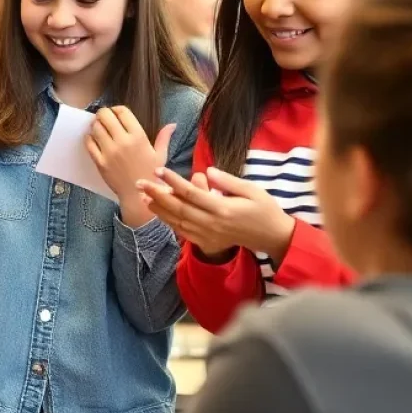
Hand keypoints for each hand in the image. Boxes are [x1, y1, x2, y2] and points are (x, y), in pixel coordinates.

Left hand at [86, 107, 175, 225]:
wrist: (138, 196)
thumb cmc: (151, 174)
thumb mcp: (160, 154)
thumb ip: (164, 137)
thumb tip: (173, 124)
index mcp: (139, 136)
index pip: (122, 112)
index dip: (117, 109)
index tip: (116, 113)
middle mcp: (123, 142)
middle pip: (105, 116)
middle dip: (103, 113)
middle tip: (104, 117)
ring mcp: (109, 152)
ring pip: (95, 127)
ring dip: (96, 124)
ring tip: (99, 127)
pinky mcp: (100, 162)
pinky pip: (89, 143)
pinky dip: (89, 137)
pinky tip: (93, 139)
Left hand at [139, 166, 295, 263]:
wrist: (272, 237)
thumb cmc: (263, 209)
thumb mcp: (251, 190)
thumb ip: (228, 181)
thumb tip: (206, 171)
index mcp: (222, 208)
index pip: (191, 193)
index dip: (173, 182)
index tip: (158, 170)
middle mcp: (211, 223)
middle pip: (178, 208)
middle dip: (157, 195)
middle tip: (139, 183)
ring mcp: (207, 235)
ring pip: (177, 221)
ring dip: (158, 209)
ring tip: (143, 196)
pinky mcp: (206, 241)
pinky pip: (182, 231)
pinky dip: (168, 222)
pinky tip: (157, 212)